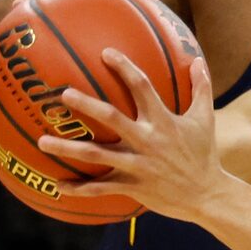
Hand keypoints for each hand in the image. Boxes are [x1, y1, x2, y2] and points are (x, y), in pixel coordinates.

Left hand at [41, 50, 221, 219]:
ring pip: (97, 155)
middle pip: (112, 118)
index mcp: (163, 121)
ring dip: (68, 148)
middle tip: (64, 94)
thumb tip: (197, 59)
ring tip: (42, 141)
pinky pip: (101, 189)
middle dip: (87, 105)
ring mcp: (137, 165)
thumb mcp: (205, 120)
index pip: (142, 87)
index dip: (124, 68)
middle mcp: (147, 141)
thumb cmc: (204, 155)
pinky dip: (79, 189)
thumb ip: (201, 88)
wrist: (208, 196)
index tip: (106, 53)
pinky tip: (58, 185)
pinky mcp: (133, 187)